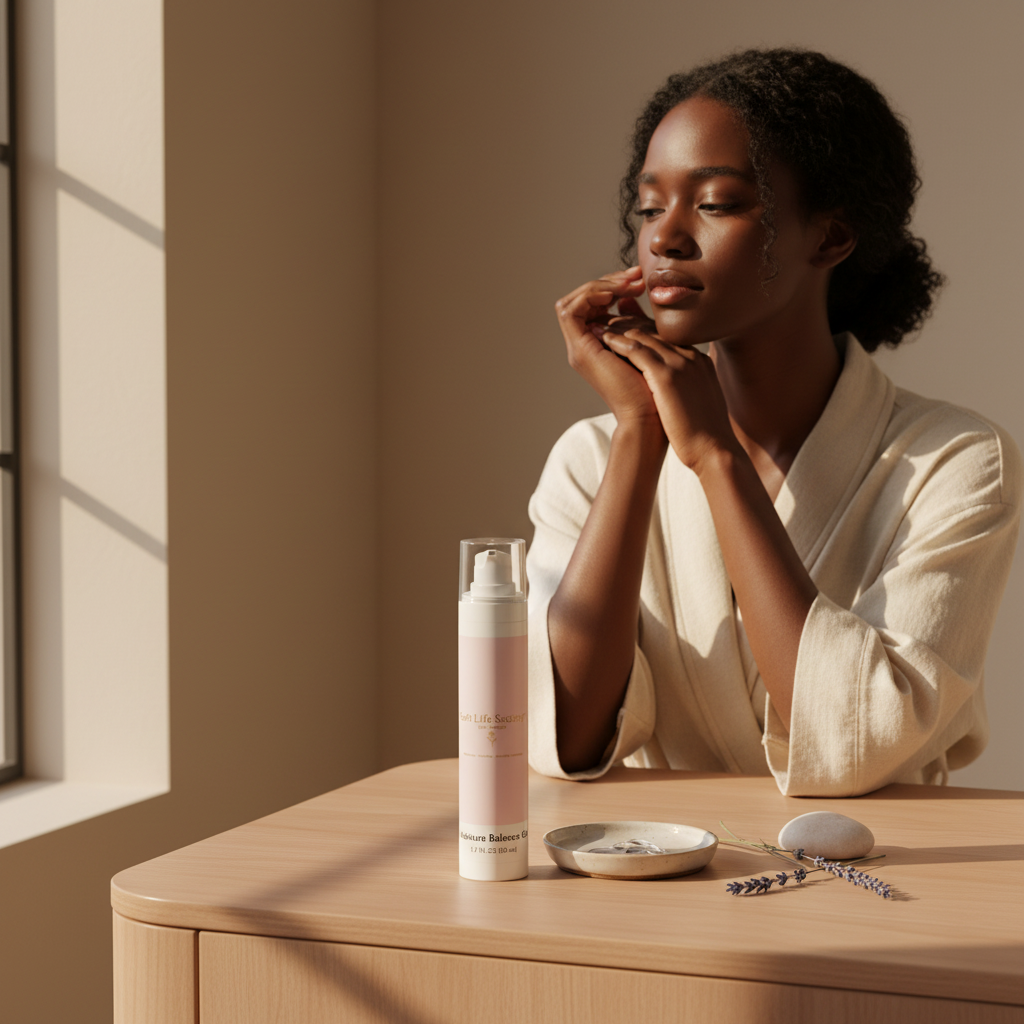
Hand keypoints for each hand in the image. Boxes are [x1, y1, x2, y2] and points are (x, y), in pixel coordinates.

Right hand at [554, 267, 662, 428]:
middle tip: (636, 275)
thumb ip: (637, 322)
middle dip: (607, 282)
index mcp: (598, 345)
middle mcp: (584, 346)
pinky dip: (591, 297)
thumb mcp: (648, 344)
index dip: (613, 286)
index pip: (593, 304)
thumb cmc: (657, 389)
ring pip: (571, 301)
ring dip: (599, 286)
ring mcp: (579, 349)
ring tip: (629, 283)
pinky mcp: (580, 351)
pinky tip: (618, 294)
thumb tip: (631, 298)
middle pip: (580, 300)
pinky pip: (570, 311)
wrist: (652, 417)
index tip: (641, 280)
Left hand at [599, 323, 739, 472]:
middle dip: (629, 325)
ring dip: (620, 330)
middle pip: (654, 331)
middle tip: (607, 322)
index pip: (666, 337)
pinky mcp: (667, 375)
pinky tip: (604, 340)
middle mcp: (690, 356)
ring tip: (600, 327)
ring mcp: (680, 363)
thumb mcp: (699, 402)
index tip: (625, 332)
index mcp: (699, 361)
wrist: (715, 450)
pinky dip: (618, 343)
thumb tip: (673, 392)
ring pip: (643, 335)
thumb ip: (687, 387)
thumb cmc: (705, 435)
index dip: (643, 332)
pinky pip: (636, 350)